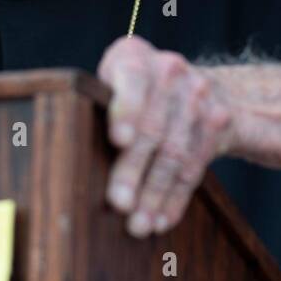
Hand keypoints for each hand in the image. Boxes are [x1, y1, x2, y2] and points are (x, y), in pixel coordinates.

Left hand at [96, 36, 234, 236]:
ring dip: (155, 193)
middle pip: (153, 126)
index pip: (132, 79)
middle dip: (134, 169)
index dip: (127, 109)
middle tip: (119, 204)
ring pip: (176, 151)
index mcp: (133, 56)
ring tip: (138, 225)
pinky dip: (177, 197)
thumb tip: (62, 164)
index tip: (119, 140)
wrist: (196, 85)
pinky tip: (162, 219)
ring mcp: (199, 94)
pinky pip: (196, 164)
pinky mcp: (218, 121)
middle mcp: (169, 69)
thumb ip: (95, 108)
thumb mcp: (111, 84)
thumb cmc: (134, 93)